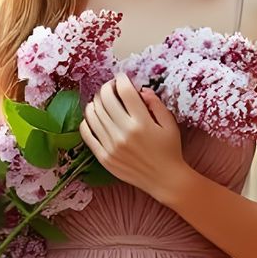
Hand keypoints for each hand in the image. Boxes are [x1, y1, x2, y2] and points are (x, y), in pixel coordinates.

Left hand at [80, 73, 185, 196]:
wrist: (165, 180)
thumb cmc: (169, 150)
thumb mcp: (169, 124)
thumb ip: (155, 104)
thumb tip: (141, 90)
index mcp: (142, 122)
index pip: (124, 91)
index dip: (120, 79)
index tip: (121, 77)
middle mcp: (124, 133)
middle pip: (105, 99)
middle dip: (106, 87)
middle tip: (110, 87)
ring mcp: (112, 146)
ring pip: (93, 114)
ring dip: (95, 102)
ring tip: (101, 101)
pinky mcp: (104, 157)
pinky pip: (87, 134)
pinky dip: (87, 121)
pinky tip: (93, 117)